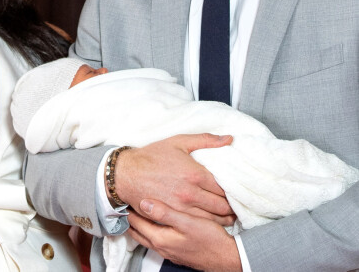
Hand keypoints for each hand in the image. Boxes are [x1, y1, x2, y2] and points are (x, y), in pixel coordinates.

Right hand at [115, 134, 234, 224]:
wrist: (127, 173)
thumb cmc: (152, 156)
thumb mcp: (178, 142)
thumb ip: (205, 140)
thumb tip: (229, 139)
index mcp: (195, 174)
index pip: (225, 188)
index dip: (234, 190)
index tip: (237, 190)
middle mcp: (191, 193)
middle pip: (223, 206)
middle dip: (232, 207)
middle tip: (236, 205)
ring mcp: (182, 208)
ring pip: (213, 219)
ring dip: (224, 219)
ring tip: (228, 215)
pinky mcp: (173, 217)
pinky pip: (197, 225)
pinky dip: (208, 224)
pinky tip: (211, 221)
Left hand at [127, 203, 241, 271]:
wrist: (228, 258)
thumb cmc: (210, 239)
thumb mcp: (187, 222)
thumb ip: (164, 213)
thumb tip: (143, 202)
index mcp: (160, 239)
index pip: (136, 222)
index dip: (128, 209)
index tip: (121, 195)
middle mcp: (162, 247)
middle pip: (138, 231)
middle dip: (130, 217)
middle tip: (123, 201)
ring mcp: (169, 250)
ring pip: (146, 235)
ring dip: (139, 223)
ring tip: (135, 209)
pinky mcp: (177, 250)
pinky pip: (156, 238)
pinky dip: (150, 228)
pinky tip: (154, 221)